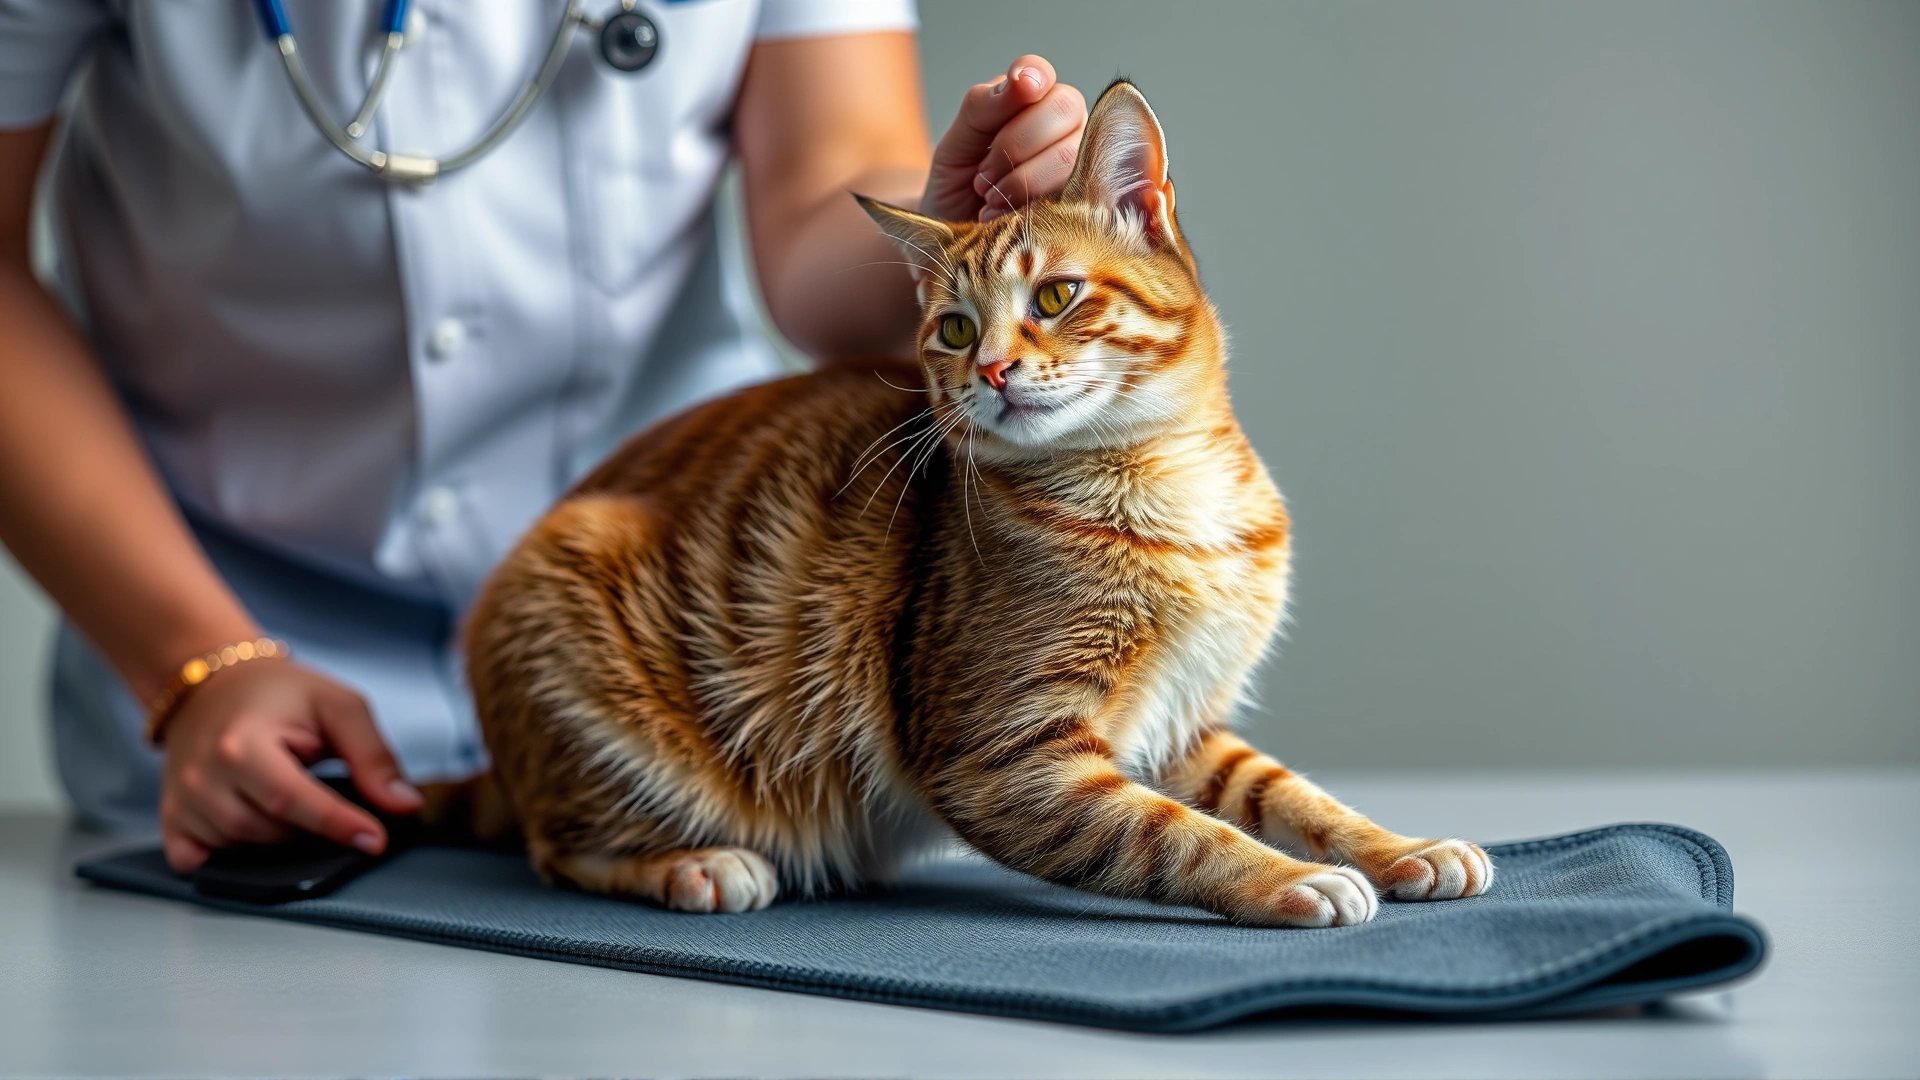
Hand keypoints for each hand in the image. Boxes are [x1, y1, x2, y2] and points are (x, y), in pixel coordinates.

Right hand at [158, 659, 422, 872]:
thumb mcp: (339, 707)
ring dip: (276, 837)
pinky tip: (252, 827)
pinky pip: (200, 862)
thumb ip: (374, 756)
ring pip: (242, 850)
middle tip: (324, 793)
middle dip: (309, 825)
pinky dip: (230, 855)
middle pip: (270, 831)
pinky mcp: (171, 819)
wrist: (214, 686)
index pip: (293, 799)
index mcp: (243, 744)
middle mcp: (205, 777)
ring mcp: (183, 802)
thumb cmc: (279, 695)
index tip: (375, 840)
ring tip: (287, 798)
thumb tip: (404, 805)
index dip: (338, 824)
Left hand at [921, 55, 1087, 222]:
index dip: (1033, 77)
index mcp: (1033, 100)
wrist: (956, 232)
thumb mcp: (958, 141)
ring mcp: (1081, 161)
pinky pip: (1070, 193)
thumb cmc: (959, 182)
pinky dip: (1028, 206)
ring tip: (989, 198)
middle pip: (1063, 109)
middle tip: (982, 175)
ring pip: (1068, 154)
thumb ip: (984, 106)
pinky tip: (1003, 215)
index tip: (1022, 88)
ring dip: (1019, 181)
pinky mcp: (1086, 200)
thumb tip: (1025, 79)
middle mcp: (1065, 125)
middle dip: (1014, 144)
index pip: (1042, 75)